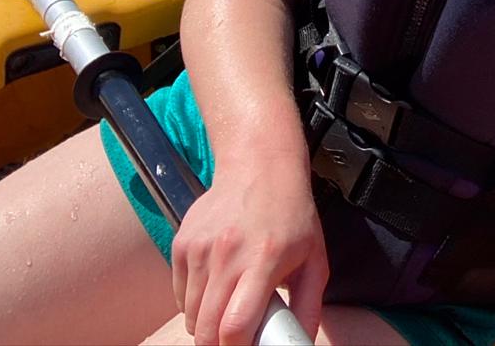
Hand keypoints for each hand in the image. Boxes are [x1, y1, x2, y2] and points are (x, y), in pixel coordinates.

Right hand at [172, 152, 326, 344]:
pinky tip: (216, 286)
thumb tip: (299, 343)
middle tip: (237, 335)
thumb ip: (308, 306)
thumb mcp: (314, 259)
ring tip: (230, 306)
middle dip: (219, 343)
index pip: (235, 326)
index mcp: (263, 261)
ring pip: (190, 315)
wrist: (260, 167)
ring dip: (206, 323)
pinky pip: (179, 294)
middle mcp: (226, 255)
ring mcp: (199, 249)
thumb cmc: (291, 215)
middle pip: (206, 329)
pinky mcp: (182, 243)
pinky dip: (194, 302)